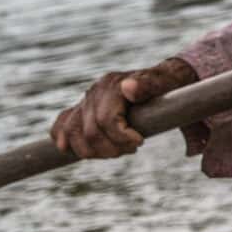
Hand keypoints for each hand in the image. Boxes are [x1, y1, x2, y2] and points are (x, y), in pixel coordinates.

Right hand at [51, 56, 206, 159]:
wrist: (163, 80)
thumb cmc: (169, 86)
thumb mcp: (167, 82)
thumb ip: (151, 84)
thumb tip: (128, 88)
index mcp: (114, 84)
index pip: (106, 120)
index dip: (122, 138)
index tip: (140, 143)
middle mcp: (96, 91)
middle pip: (90, 132)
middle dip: (111, 148)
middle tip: (132, 149)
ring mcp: (86, 101)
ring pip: (73, 132)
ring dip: (92, 151)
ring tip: (115, 151)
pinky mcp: (82, 109)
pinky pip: (62, 124)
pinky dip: (62, 138)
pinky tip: (66, 149)